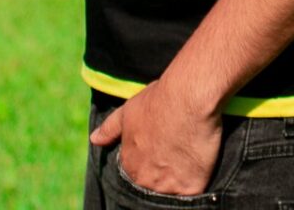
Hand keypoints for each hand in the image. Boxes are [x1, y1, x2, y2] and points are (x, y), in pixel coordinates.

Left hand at [90, 79, 221, 195]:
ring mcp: (167, 187)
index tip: (158, 154)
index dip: (147, 165)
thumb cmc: (158, 100)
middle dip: (160, 176)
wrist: (189, 97)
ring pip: (170, 194)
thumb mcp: (129, 110)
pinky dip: (194, 186)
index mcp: (129, 164)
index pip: (134, 175)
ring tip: (186, 162)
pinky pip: (190, 196)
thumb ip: (111, 128)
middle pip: (151, 187)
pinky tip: (198, 169)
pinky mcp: (190, 189)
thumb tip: (94, 139)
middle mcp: (144, 180)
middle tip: (173, 157)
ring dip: (176, 183)